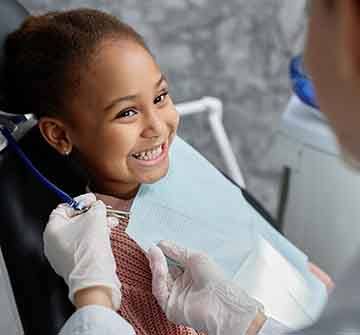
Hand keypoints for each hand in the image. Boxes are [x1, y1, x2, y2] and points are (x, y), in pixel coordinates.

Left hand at [43, 193, 120, 309]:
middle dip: (93, 214)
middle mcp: (54, 243)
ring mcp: (64, 255)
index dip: (80, 202)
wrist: (95, 278)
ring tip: (111, 222)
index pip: (64, 208)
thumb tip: (97, 206)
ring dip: (98, 225)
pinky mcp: (75, 264)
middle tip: (104, 211)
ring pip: (82, 233)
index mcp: (52, 230)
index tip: (93, 200)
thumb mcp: (96, 218)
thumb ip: (96, 207)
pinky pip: (85, 245)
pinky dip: (96, 238)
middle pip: (74, 221)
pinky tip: (108, 234)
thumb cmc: (90, 248)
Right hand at [148, 241, 265, 334]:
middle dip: (157, 258)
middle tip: (152, 247)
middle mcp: (182, 285)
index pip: (172, 262)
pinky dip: (157, 276)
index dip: (164, 253)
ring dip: (156, 264)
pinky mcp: (169, 307)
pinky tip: (158, 264)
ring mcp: (175, 296)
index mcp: (190, 274)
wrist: (220, 301)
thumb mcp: (194, 257)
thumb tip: (161, 244)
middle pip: (164, 271)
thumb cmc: (214, 278)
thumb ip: (176, 251)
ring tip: (154, 251)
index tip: (156, 244)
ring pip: (160, 280)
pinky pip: (159, 290)